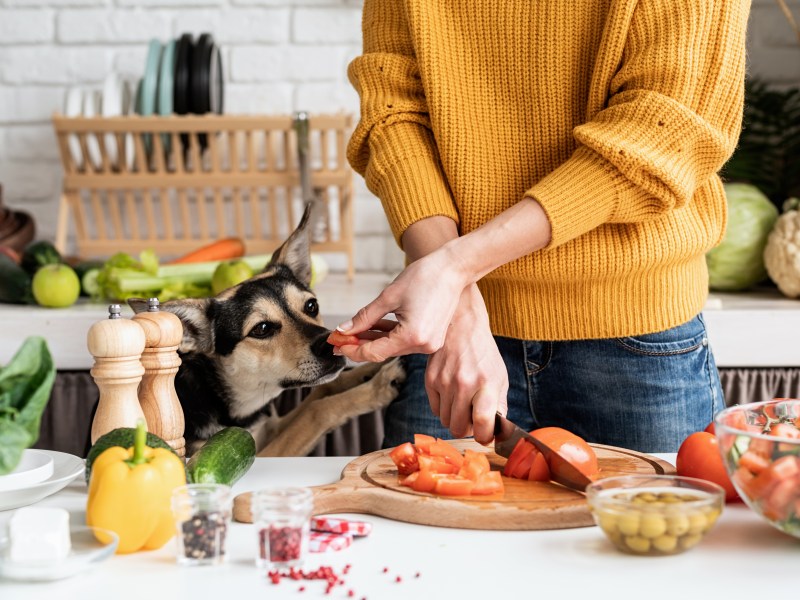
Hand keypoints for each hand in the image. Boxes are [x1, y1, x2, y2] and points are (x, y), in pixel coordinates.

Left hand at [335, 245, 470, 362]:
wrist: (453, 268)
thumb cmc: (425, 276)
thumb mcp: (389, 296)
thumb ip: (364, 317)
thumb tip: (344, 329)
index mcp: (412, 336)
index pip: (374, 352)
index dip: (352, 349)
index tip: (336, 343)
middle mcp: (423, 345)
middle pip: (383, 352)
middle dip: (359, 344)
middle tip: (339, 338)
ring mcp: (430, 343)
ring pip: (393, 347)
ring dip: (373, 340)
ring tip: (353, 332)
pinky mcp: (432, 337)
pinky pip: (404, 341)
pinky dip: (388, 335)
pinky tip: (373, 328)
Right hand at [425, 284, 507, 443]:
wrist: (461, 326)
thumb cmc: (483, 353)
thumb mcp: (499, 376)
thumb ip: (499, 405)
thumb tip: (496, 432)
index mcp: (486, 384)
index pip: (483, 423)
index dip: (485, 436)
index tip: (486, 435)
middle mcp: (464, 384)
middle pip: (459, 428)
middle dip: (467, 429)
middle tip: (473, 419)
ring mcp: (444, 382)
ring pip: (446, 421)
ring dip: (455, 418)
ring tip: (463, 404)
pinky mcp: (430, 379)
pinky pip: (435, 409)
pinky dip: (444, 408)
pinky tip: (452, 395)